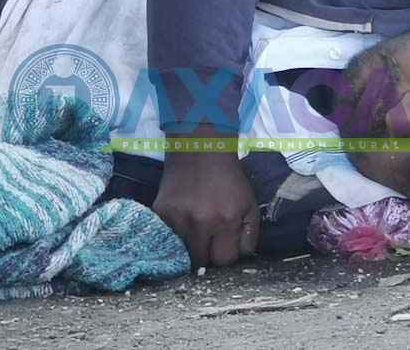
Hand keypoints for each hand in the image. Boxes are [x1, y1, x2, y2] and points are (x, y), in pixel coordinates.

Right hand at [152, 127, 259, 267]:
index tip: (223, 246)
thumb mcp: (249, 203)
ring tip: (195, 232)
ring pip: (182, 253)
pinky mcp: (160, 213)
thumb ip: (249, 235)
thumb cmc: (228, 177)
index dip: (225, 255)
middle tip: (208, 242)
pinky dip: (174, 236)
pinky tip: (181, 223)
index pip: (224, 260)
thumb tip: (240, 258)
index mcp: (226, 220)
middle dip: (207, 256)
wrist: (200, 147)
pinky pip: (167, 238)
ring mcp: (177, 218)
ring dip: (189, 248)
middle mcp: (200, 222)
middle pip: (201, 262)